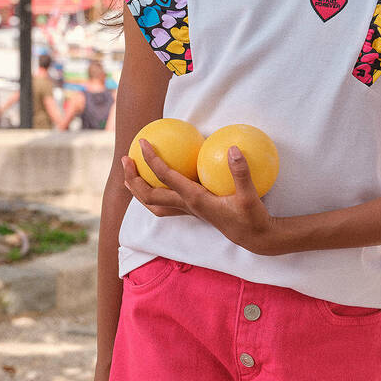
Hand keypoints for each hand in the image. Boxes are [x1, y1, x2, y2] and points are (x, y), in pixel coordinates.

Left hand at [123, 139, 281, 254]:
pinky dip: (155, 191)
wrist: (255, 238)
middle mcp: (187, 206)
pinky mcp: (194, 211)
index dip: (152, 159)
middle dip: (133, 179)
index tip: (143, 142)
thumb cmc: (252, 217)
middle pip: (148, 196)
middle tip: (125, 158)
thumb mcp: (250, 195)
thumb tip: (232, 148)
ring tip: (130, 173)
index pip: (166, 177)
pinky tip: (158, 179)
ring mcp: (188, 211)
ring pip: (153, 203)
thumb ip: (241, 172)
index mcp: (195, 200)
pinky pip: (165, 202)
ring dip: (138, 189)